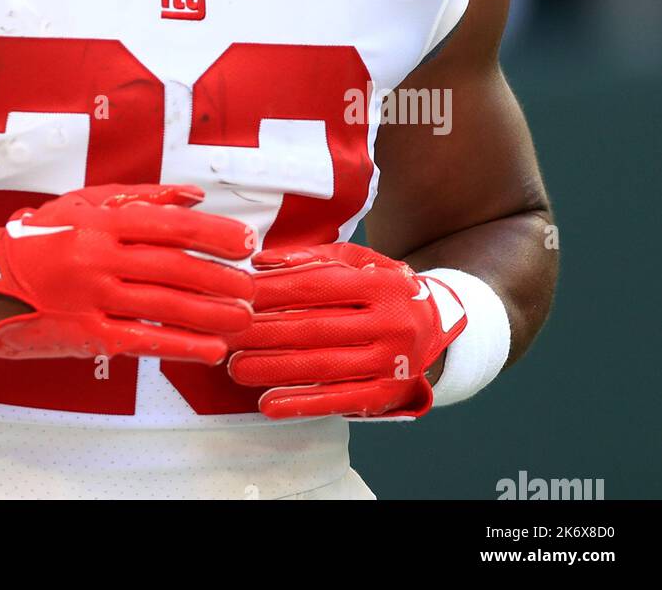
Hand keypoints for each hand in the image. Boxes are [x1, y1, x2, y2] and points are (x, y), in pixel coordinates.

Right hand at [0, 183, 254, 369]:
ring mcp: (93, 298)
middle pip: (175, 268)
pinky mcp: (87, 334)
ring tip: (243, 318)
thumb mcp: (85, 204)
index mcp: (102, 222)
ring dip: (212, 314)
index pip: (171, 226)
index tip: (246, 243)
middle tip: (252, 287)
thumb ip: (142, 198)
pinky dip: (181, 345)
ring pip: (165, 305)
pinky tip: (211, 349)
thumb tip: (194, 196)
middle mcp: (99, 258)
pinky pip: (143, 340)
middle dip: (222, 279)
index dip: (214, 235)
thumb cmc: (40, 237)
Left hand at [227, 241, 465, 418]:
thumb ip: (309, 258)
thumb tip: (260, 262)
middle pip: (316, 328)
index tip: (237, 297)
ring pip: (323, 366)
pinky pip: (339, 400)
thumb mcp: (356, 261)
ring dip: (275, 369)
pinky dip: (302, 404)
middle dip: (264, 333)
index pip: (316, 285)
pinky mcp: (387, 394)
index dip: (273, 291)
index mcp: (379, 284)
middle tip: (226, 338)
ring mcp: (391, 362)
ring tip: (237, 369)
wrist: (436, 325)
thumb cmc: (381, 288)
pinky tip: (269, 403)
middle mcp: (390, 322)